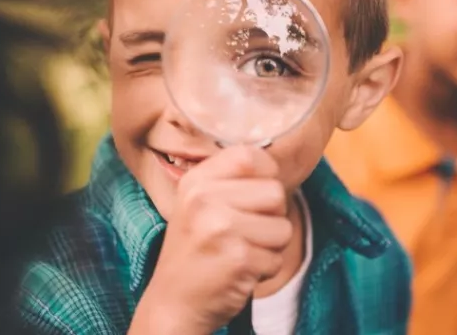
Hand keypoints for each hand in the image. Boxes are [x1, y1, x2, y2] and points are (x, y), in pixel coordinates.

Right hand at [131, 146, 291, 334]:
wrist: (173, 302)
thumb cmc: (194, 251)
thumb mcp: (197, 205)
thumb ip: (229, 182)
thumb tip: (272, 165)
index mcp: (196, 181)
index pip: (249, 155)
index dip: (266, 172)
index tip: (257, 192)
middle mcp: (205, 199)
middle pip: (275, 192)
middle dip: (271, 216)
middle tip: (245, 232)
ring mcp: (221, 228)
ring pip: (283, 227)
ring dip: (270, 246)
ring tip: (242, 252)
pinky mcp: (239, 258)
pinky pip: (277, 257)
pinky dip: (265, 269)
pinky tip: (240, 270)